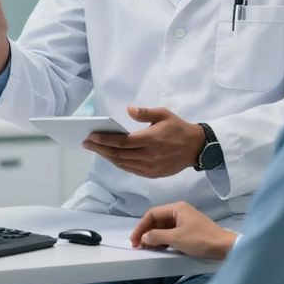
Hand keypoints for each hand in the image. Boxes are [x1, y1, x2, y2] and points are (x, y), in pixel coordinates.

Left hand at [83, 107, 204, 178]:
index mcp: (151, 140)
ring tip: (96, 149)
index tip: (91, 136)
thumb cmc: (179, 128)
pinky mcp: (153, 174)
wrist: (197, 148)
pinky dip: (119, 163)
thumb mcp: (164, 114)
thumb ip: (145, 112)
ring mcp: (150, 167)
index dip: (104, 140)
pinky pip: (131, 170)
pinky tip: (111, 157)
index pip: (122, 142)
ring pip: (123, 163)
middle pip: (119, 154)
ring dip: (107, 157)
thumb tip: (129, 110)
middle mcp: (149, 156)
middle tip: (86, 143)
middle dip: (100, 149)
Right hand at [130, 201, 236, 259]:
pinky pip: (171, 233)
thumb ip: (156, 236)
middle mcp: (180, 211)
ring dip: (155, 237)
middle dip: (147, 232)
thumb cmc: (200, 240)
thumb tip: (144, 238)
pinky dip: (164, 240)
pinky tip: (160, 248)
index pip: (152, 214)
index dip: (141, 227)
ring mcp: (185, 221)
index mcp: (177, 208)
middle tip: (139, 246)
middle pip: (157, 220)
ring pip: (164, 227)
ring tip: (148, 248)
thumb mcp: (176, 238)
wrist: (224, 248)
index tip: (134, 240)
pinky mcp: (189, 230)